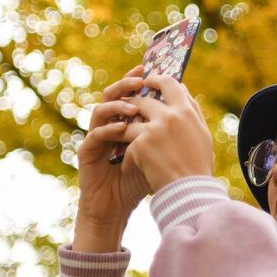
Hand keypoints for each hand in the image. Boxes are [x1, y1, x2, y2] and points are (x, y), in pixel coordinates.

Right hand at [76, 64, 151, 226]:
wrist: (117, 208)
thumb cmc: (138, 180)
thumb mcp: (157, 151)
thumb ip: (166, 132)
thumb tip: (190, 109)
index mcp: (123, 122)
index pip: (128, 94)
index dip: (136, 80)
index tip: (149, 68)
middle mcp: (107, 125)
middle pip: (112, 95)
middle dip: (125, 84)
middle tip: (139, 80)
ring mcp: (95, 138)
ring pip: (100, 111)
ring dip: (117, 106)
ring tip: (134, 106)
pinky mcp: (87, 153)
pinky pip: (95, 135)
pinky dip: (109, 130)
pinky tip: (122, 129)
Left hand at [119, 72, 214, 194]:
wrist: (190, 194)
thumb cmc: (198, 167)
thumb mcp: (202, 135)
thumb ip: (192, 111)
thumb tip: (184, 90)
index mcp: (187, 111)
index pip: (169, 83)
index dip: (156, 80)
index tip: (148, 82)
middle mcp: (171, 116)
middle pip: (143, 100)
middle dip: (132, 107)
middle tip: (126, 113)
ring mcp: (155, 129)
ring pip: (130, 122)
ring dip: (124, 133)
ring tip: (121, 144)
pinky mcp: (141, 144)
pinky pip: (127, 145)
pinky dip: (127, 158)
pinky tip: (129, 169)